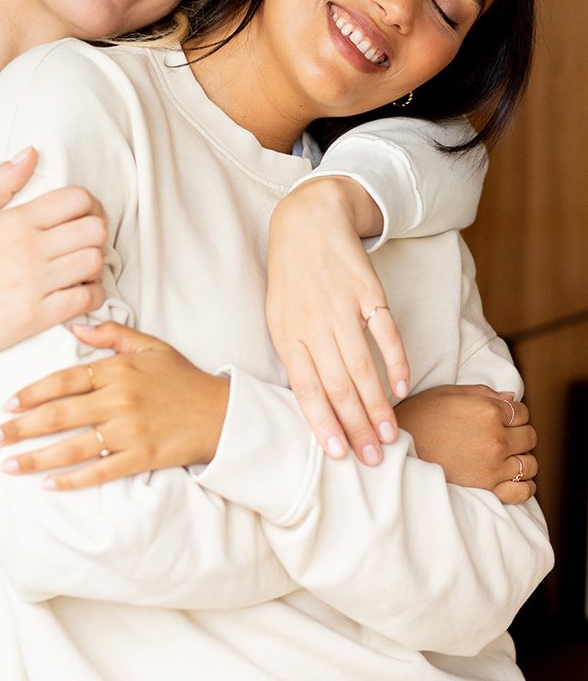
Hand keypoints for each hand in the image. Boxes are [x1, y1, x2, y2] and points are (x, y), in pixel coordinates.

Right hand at [0, 147, 106, 353]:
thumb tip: (31, 152)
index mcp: (17, 221)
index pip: (77, 199)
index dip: (90, 204)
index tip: (86, 213)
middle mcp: (29, 250)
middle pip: (94, 230)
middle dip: (97, 232)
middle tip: (87, 239)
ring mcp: (35, 284)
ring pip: (94, 262)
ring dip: (95, 263)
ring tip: (83, 265)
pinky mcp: (38, 315)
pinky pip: (86, 299)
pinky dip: (93, 294)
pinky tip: (82, 290)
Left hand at [0, 322, 229, 488]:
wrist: (219, 413)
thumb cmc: (182, 377)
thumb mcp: (150, 346)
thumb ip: (112, 334)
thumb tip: (75, 325)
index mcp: (118, 370)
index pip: (64, 380)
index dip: (32, 392)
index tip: (6, 404)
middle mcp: (119, 400)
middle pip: (60, 414)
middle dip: (21, 427)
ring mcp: (129, 432)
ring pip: (73, 446)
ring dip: (36, 457)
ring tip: (8, 465)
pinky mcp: (140, 458)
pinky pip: (99, 471)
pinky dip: (72, 480)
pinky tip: (47, 485)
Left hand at [266, 177, 408, 465]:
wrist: (308, 221)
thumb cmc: (291, 278)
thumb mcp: (279, 316)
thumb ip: (296, 356)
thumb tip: (314, 405)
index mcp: (287, 333)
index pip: (306, 389)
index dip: (322, 423)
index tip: (338, 455)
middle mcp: (313, 323)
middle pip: (336, 385)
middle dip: (355, 426)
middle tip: (373, 459)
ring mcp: (341, 306)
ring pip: (361, 365)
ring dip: (377, 404)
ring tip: (390, 435)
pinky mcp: (367, 290)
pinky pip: (384, 332)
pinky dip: (395, 360)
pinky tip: (401, 386)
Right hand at [396, 384, 537, 503]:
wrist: (396, 449)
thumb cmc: (419, 417)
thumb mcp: (447, 394)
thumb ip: (482, 393)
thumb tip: (511, 398)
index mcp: (487, 410)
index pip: (522, 412)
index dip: (513, 414)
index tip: (503, 418)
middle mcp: (495, 438)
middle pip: (529, 436)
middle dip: (519, 433)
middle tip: (504, 435)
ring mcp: (493, 466)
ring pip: (530, 464)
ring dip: (522, 458)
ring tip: (506, 457)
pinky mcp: (488, 489)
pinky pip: (523, 491)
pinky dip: (524, 485)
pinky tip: (514, 478)